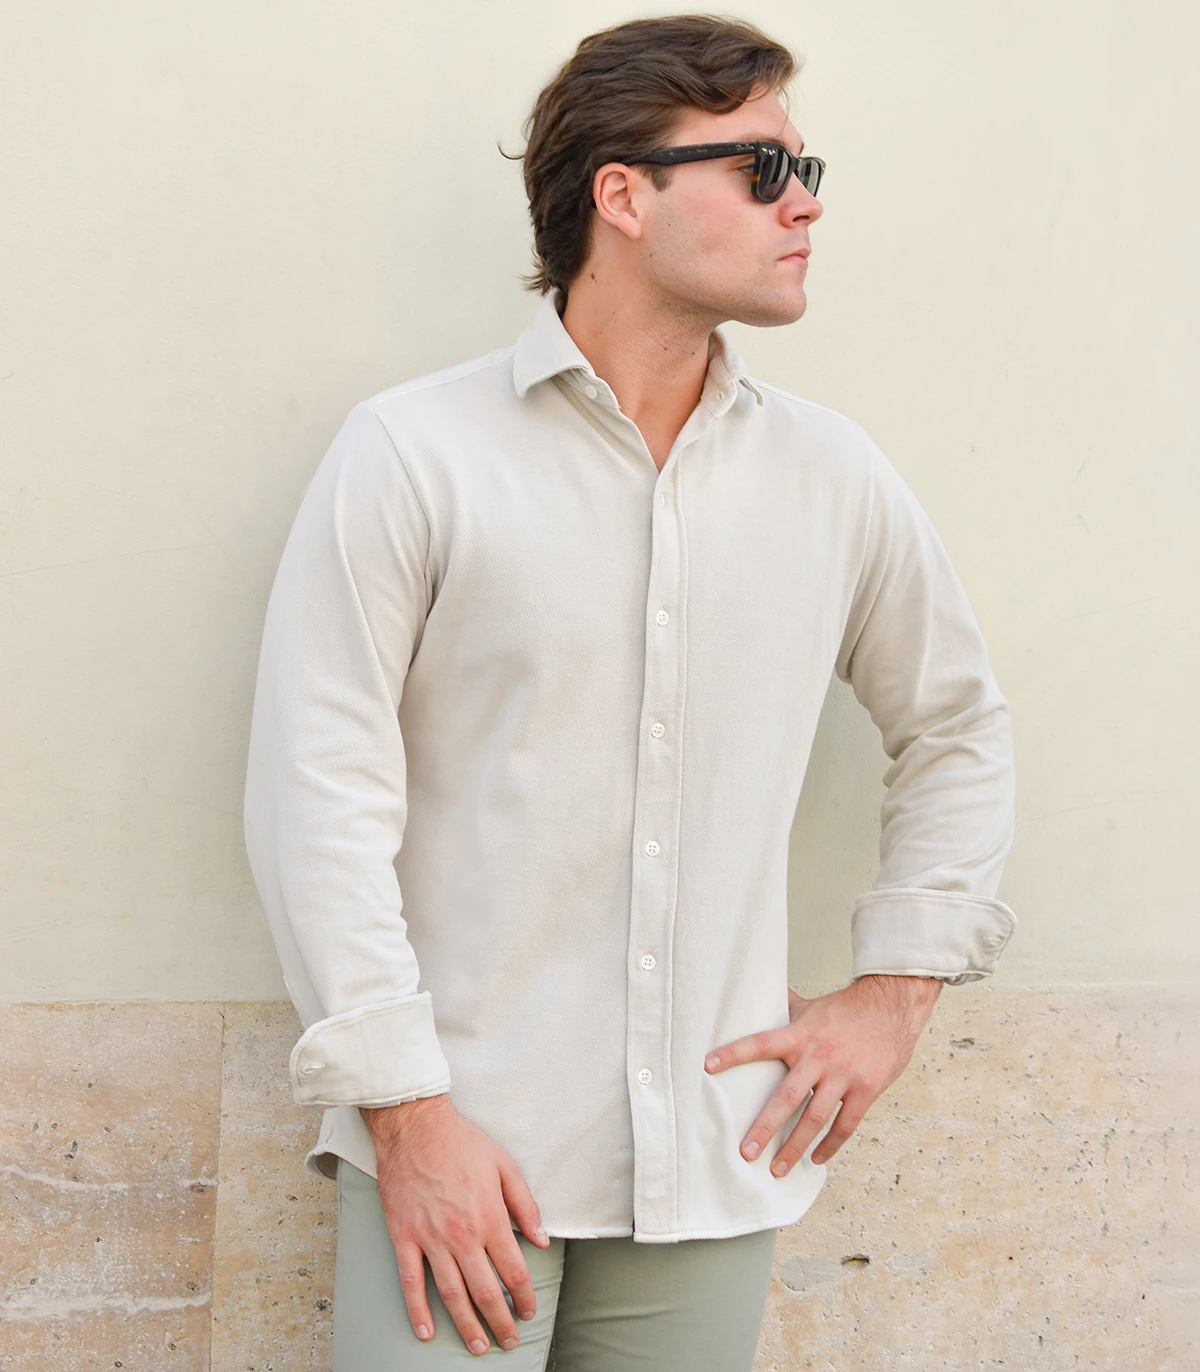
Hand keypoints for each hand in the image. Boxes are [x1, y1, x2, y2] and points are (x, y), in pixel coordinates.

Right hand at [360, 1094, 550, 1355]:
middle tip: (509, 1342)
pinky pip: (410, 1281)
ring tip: (479, 1346)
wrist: (414, 1125)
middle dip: (500, 1321)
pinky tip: (427, 1332)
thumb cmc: (461, 1143)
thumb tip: (542, 1240)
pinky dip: (418, 1310)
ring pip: (451, 1293)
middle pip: (486, 1290)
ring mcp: (430, 1238)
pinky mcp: (403, 1236)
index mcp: (490, 1217)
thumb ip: (525, 1205)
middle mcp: (461, 1234)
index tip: (528, 1312)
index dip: (525, 1297)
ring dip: (467, 1325)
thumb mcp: (504, 1165)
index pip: (514, 1270)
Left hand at [703, 974, 941, 1173]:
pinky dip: (830, 1146)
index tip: (707, 1066)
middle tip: (745, 1152)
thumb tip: (753, 996)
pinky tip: (816, 1159)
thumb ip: (783, 1008)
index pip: (760, 1043)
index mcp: (800, 1034)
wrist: (891, 1008)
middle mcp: (819, 1056)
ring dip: (795, 1146)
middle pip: (787, 1097)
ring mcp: (844, 1075)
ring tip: (777, 1169)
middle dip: (765, 1127)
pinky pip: (845, 1125)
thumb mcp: (810, 1006)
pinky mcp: (866, 1090)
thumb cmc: (846, 1009)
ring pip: (815, 1118)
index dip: (733, 1053)